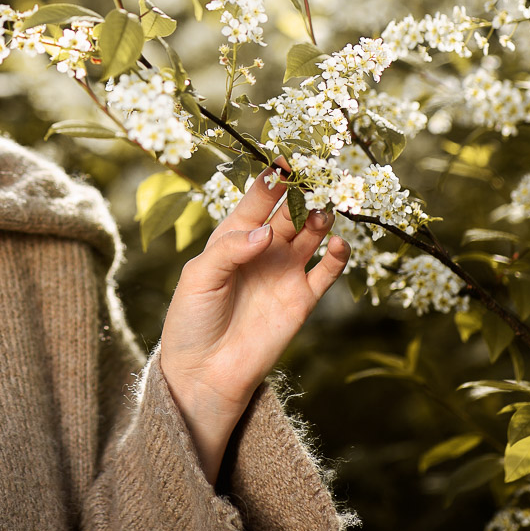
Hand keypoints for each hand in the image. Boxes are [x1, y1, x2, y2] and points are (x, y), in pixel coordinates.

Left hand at [157, 160, 349, 482]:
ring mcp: (284, 272)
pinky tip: (337, 244)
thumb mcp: (199, 278)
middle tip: (320, 174)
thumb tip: (266, 234)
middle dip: (304, 192)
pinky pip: (327, 270)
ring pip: (311, 233)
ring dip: (320, 218)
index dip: (272, 179)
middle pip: (289, 211)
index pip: (257, 199)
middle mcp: (262, 249)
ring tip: (323, 210)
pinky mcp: (302, 299)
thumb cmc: (191, 321)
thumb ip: (231, 251)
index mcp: (232, 237)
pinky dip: (338, 255)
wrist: (204, 372)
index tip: (285, 158)